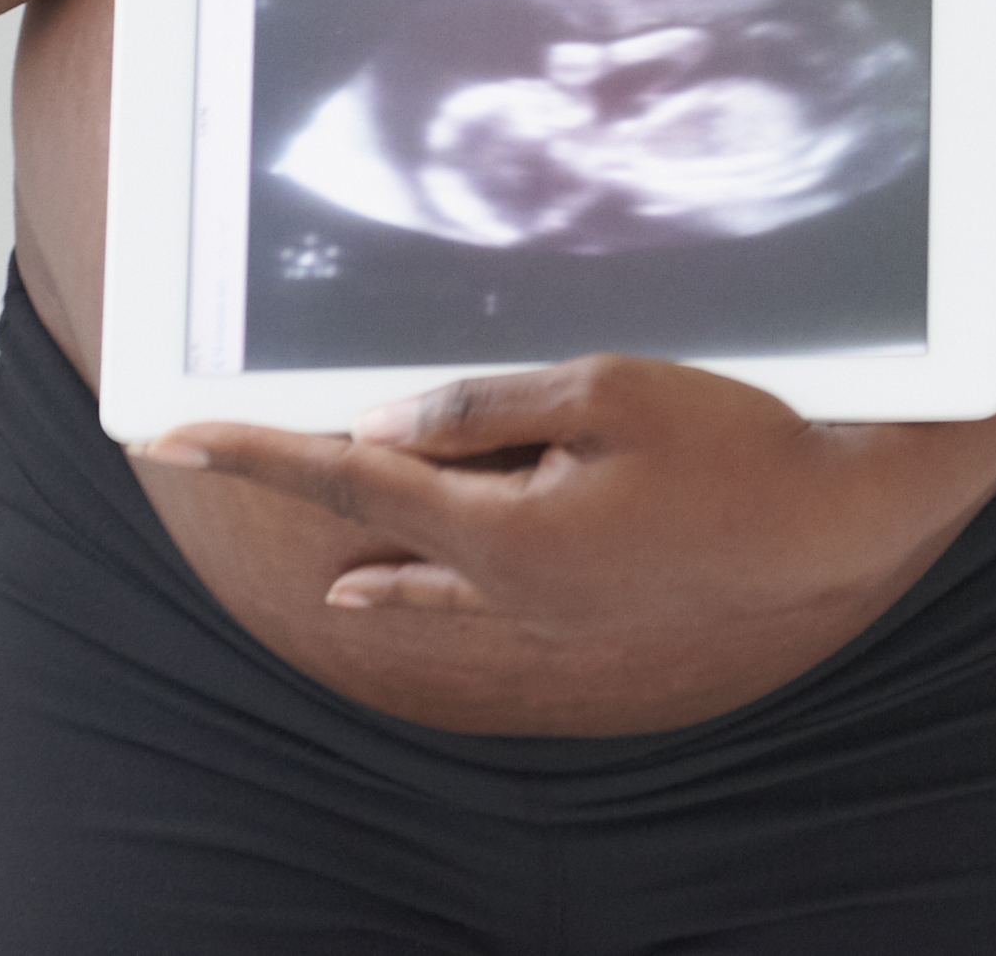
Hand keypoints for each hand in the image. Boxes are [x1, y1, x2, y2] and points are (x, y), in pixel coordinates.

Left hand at [139, 358, 967, 630]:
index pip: (349, 477)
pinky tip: (372, 579)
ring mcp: (541, 604)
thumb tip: (386, 425)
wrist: (826, 521)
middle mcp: (504, 583)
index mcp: (501, 529)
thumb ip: (485, 408)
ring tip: (275, 476)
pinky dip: (404, 571)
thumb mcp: (603, 391)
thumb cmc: (728, 443)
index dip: (255, 451)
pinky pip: (462, 583)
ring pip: (412, 555)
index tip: (169, 432)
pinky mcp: (575, 604)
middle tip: (207, 433)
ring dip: (346, 514)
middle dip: (291, 471)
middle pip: (370, 518)